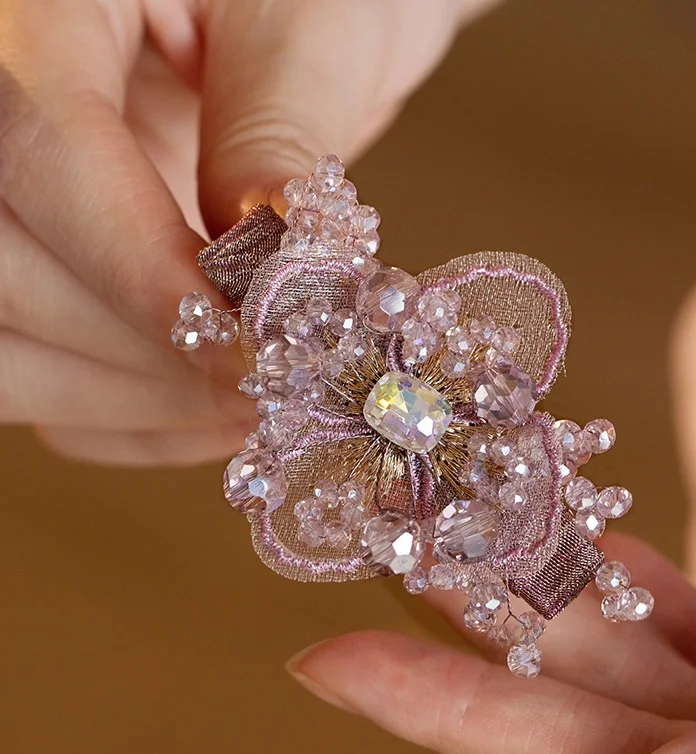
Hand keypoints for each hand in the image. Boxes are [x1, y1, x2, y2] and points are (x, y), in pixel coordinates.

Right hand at [0, 0, 496, 465]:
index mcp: (33, 4)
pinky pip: (34, 371)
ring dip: (129, 399)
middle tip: (266, 390)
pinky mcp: (36, 259)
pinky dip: (119, 416)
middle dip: (147, 352)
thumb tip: (261, 269)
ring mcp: (3, 193)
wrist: (301, 10)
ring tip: (251, 409)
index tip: (248, 347)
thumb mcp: (312, 24)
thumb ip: (273, 132)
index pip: (36, 148)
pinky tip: (207, 416)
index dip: (139, 270)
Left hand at [286, 532, 695, 753]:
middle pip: (548, 668)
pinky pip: (684, 617)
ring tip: (464, 500)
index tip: (321, 656)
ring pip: (610, 629)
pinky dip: (632, 570)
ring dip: (538, 563)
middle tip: (383, 532)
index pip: (529, 745)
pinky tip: (578, 522)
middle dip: (463, 594)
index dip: (419, 701)